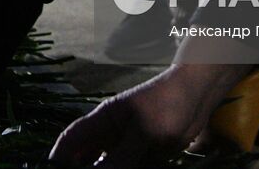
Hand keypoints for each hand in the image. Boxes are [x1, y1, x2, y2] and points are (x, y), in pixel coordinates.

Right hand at [48, 64, 239, 167]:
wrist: (198, 97)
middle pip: (85, 158)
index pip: (71, 140)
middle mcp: (110, 134)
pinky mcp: (141, 154)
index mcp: (103, 120)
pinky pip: (125, 167)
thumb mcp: (143, 134)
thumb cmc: (168, 104)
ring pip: (106, 165)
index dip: (59, 158)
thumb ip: (120, 159)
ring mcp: (125, 144)